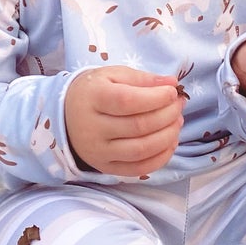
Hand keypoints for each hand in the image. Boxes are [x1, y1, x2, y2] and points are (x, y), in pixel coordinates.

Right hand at [64, 66, 185, 176]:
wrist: (66, 115)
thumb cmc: (94, 91)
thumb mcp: (113, 75)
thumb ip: (142, 78)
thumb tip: (171, 83)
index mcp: (93, 98)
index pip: (128, 101)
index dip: (156, 97)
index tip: (172, 91)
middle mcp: (93, 128)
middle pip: (139, 126)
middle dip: (168, 115)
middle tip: (179, 105)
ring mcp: (99, 152)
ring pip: (141, 150)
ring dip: (168, 136)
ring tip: (177, 121)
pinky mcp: (106, 168)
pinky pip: (139, 169)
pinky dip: (161, 158)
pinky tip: (171, 142)